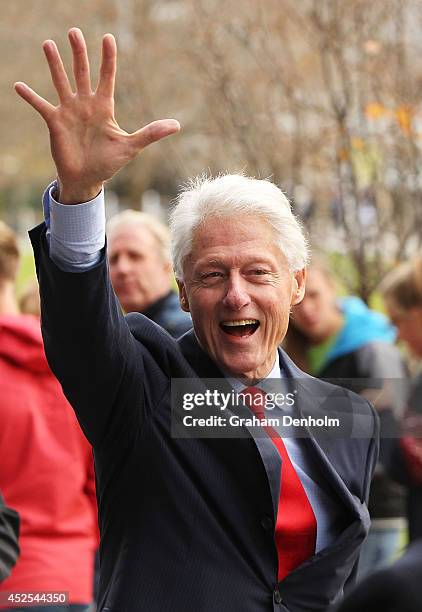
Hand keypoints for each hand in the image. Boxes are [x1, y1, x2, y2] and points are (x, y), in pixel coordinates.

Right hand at [14, 28, 179, 203]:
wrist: (87, 180)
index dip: (108, 59)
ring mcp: (69, 112)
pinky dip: (30, 97)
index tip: (108, 38)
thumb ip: (150, 134)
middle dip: (79, 53)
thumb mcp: (130, 147)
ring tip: (48, 44)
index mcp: (104, 108)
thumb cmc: (108, 164)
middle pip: (82, 72)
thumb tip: (177, 125)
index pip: (107, 77)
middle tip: (74, 31)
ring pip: (61, 82)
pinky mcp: (55, 123)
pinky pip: (40, 106)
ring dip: (55, 64)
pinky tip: (18, 85)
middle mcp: (86, 105)